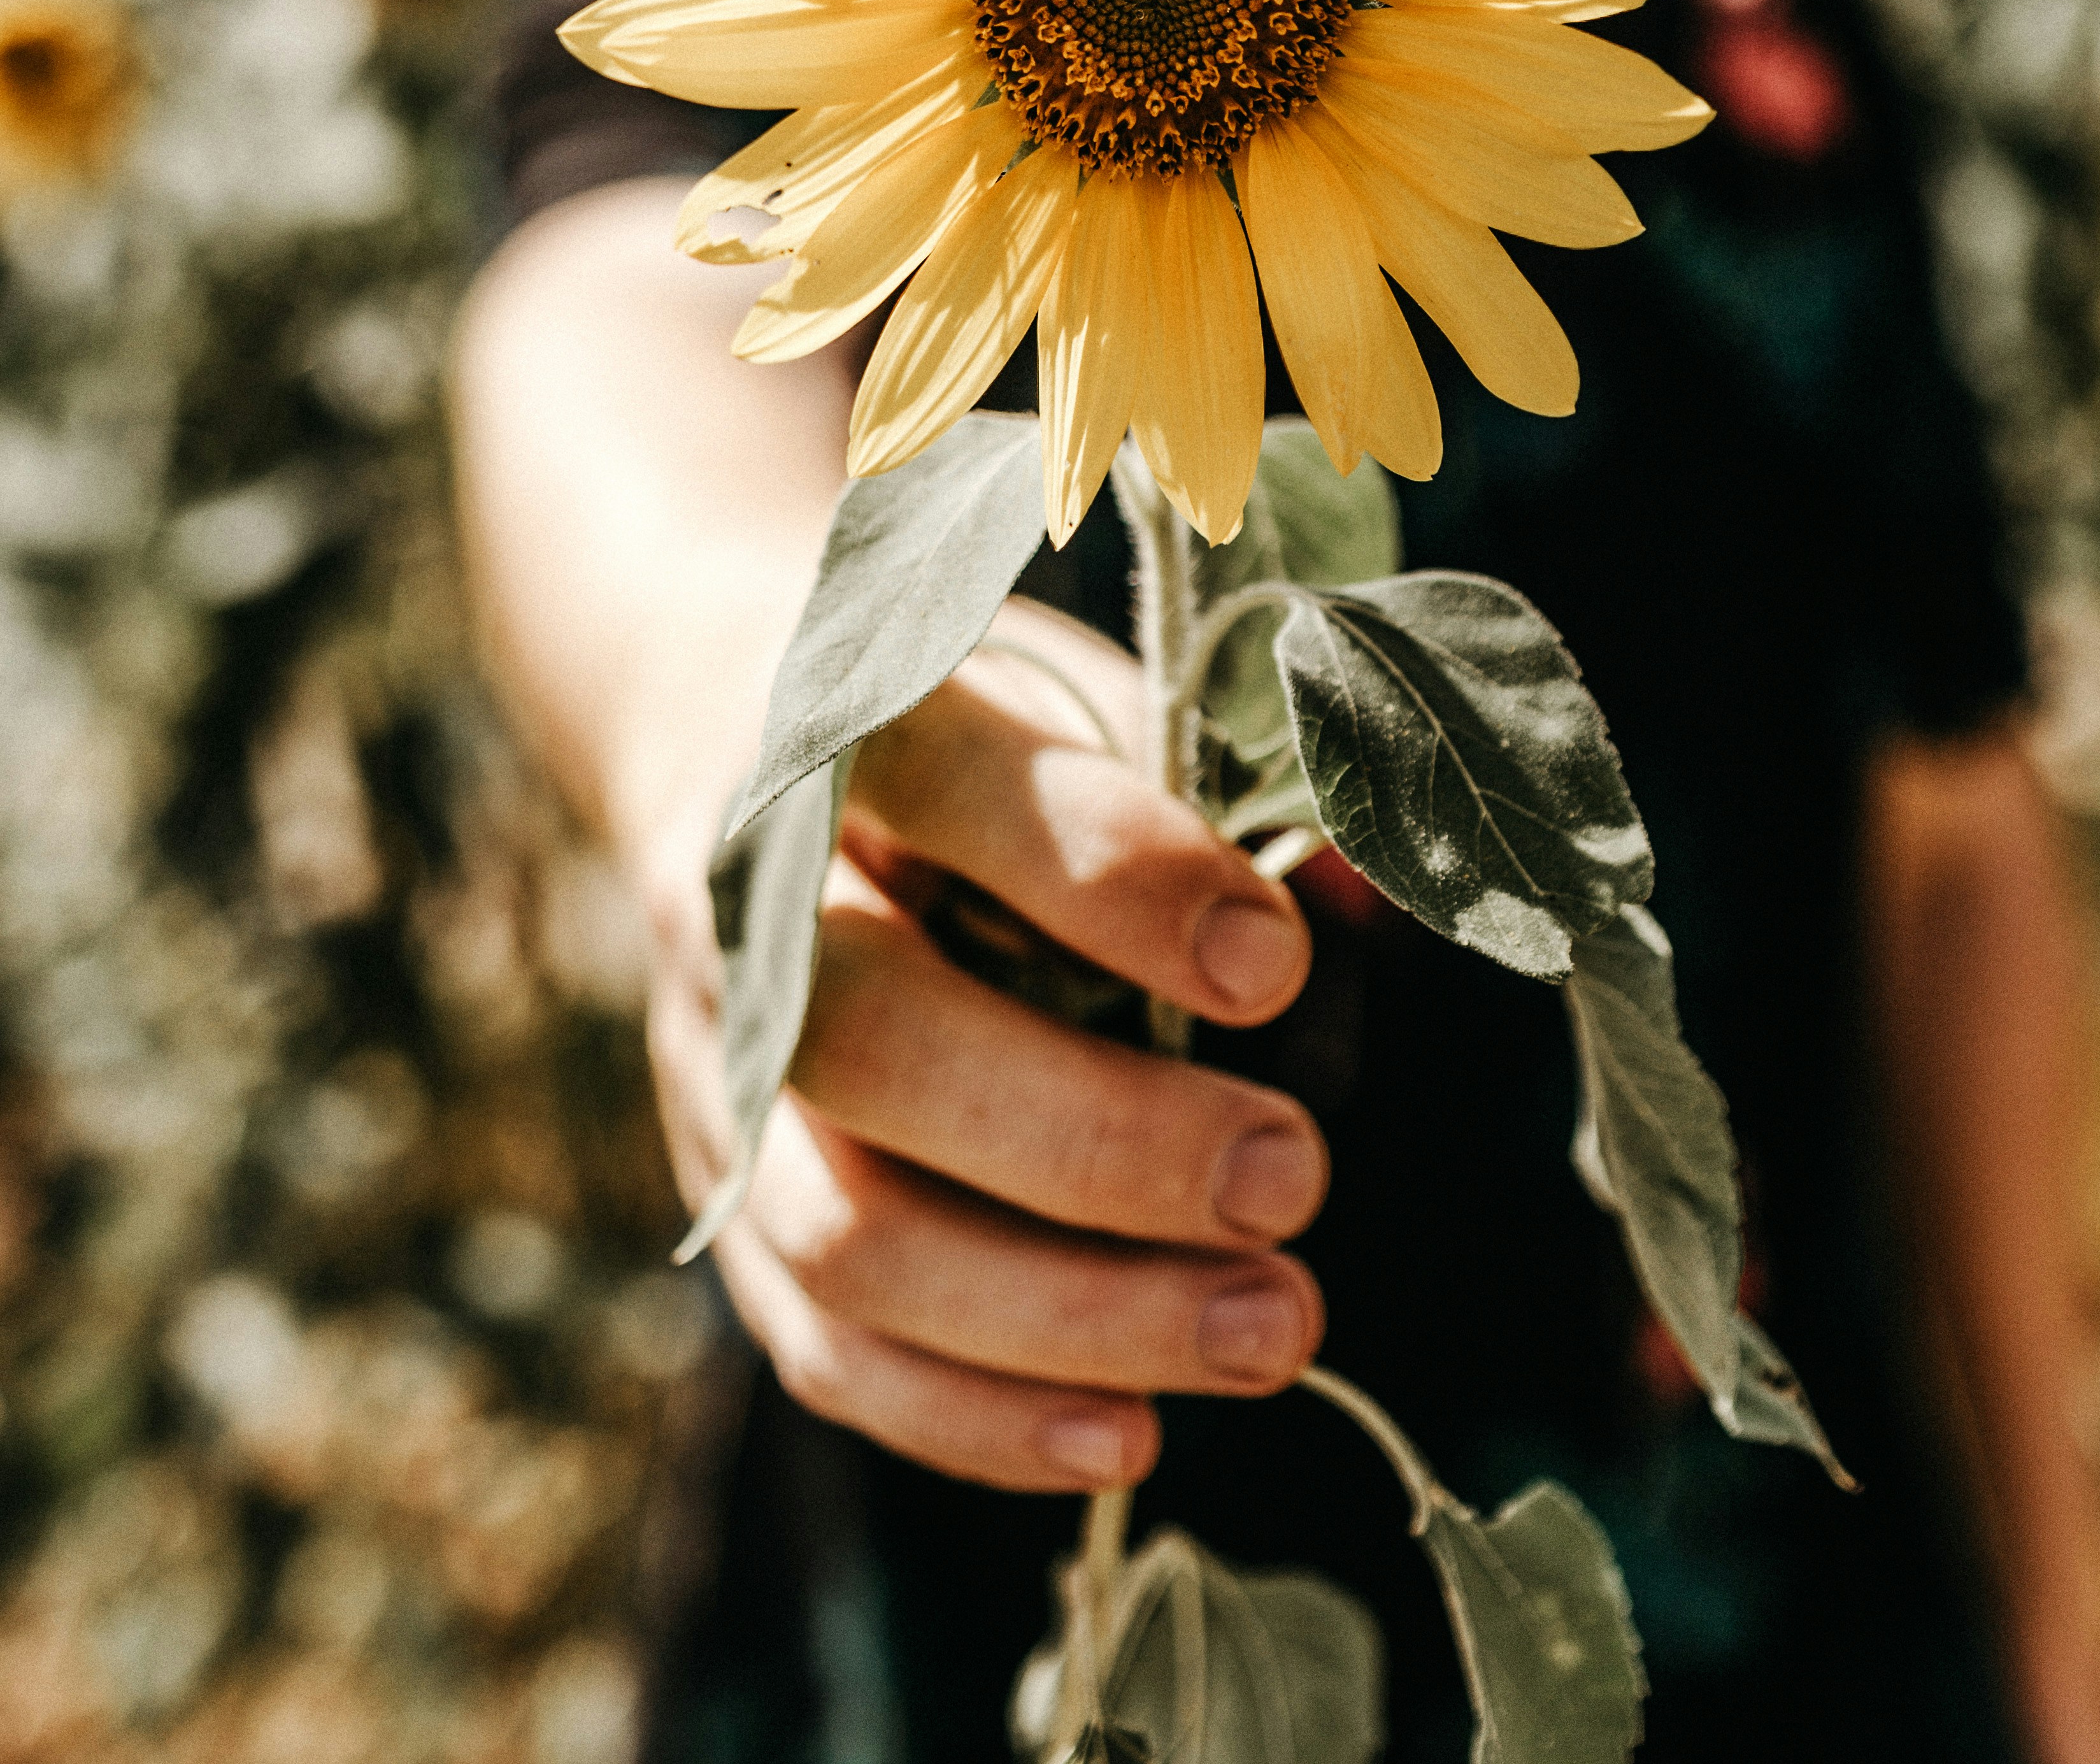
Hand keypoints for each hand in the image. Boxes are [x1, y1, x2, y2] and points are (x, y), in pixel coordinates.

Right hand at [639, 601, 1326, 1491]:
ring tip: (1269, 1327)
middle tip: (1294, 1177)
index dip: (1113, 880)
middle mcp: (744, 901)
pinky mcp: (720, 1200)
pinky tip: (1132, 1433)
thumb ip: (1212, 789)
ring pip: (849, 1232)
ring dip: (1068, 1313)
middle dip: (1101, 1141)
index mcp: (842, 722)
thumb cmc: (968, 725)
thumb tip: (1359, 906)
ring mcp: (713, 1066)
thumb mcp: (1079, 692)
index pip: (956, 791)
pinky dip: (977, 1415)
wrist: (731, 726)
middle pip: (879, 1043)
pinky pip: (824, 1348)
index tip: (1272, 961)